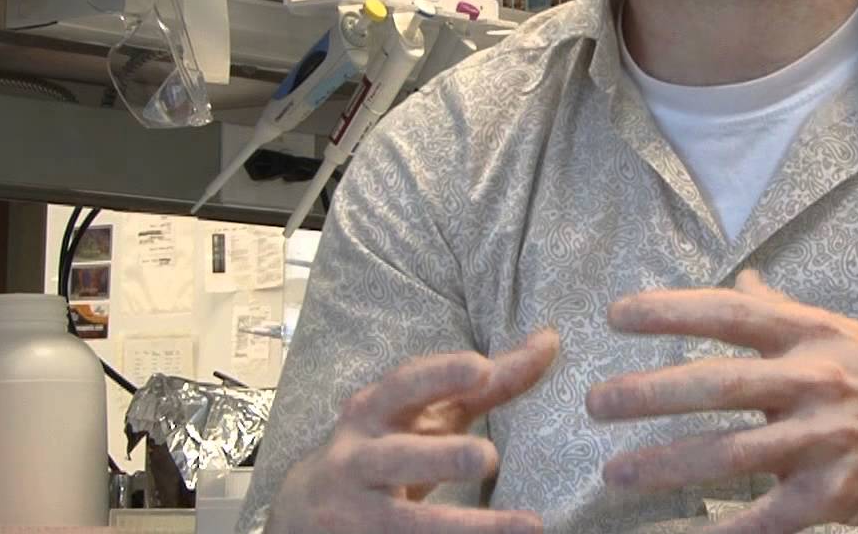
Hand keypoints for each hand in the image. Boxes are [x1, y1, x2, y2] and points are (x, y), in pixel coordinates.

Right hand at [268, 330, 559, 533]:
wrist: (307, 506)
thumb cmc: (387, 443)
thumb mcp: (426, 412)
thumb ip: (487, 384)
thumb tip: (550, 341)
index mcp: (374, 410)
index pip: (404, 386)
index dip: (440, 374)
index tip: (479, 367)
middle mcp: (360, 457)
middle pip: (397, 457)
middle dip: (440, 456)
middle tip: (488, 457)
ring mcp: (357, 510)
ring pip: (406, 522)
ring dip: (462, 527)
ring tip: (524, 527)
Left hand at [586, 271, 857, 532]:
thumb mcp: (845, 332)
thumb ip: (785, 313)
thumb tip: (743, 283)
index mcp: (813, 335)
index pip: (730, 314)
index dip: (670, 311)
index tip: (616, 315)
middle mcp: (816, 382)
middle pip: (717, 385)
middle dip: (648, 395)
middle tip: (596, 403)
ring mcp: (826, 442)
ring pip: (730, 454)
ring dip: (666, 464)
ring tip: (616, 472)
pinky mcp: (836, 497)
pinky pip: (766, 518)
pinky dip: (722, 531)